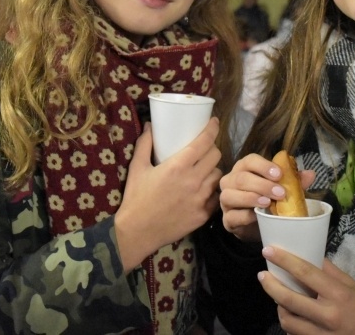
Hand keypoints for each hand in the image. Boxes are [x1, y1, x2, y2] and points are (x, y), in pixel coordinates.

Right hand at [114, 119, 221, 270]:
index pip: (204, 141)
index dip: (212, 128)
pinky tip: (204, 190)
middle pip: (216, 156)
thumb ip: (144, 144)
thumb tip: (150, 125)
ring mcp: (201, 198)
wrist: (137, 232)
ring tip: (204, 170)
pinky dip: (212, 190)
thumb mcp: (137, 168)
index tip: (214, 122)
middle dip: (212, 149)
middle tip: (205, 149)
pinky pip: (216, 196)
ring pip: (218, 175)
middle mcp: (193, 180)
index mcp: (178, 166)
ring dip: (213, 169)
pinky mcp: (204, 215)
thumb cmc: (136, 198)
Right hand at [219, 153, 314, 241]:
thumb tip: (310, 174)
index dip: (263, 165)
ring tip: (268, 203)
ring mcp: (226, 201)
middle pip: (241, 178)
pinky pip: (231, 216)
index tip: (279, 174)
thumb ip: (294, 181)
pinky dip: (244, 216)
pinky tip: (256, 217)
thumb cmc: (269, 201)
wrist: (259, 226)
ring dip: (250, 198)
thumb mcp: (283, 189)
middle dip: (262, 184)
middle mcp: (231, 181)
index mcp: (245, 168)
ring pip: (230, 195)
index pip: (249, 160)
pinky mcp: (226, 219)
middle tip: (280, 193)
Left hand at [258, 247, 354, 334]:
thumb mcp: (350, 284)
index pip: (305, 272)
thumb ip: (329, 271)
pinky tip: (291, 315)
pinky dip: (289, 324)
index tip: (268, 251)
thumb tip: (308, 254)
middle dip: (271, 286)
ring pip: (287, 320)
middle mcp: (328, 315)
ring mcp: (321, 334)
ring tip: (277, 297)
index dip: (284, 260)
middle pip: (289, 299)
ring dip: (279, 307)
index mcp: (337, 294)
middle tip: (262, 276)